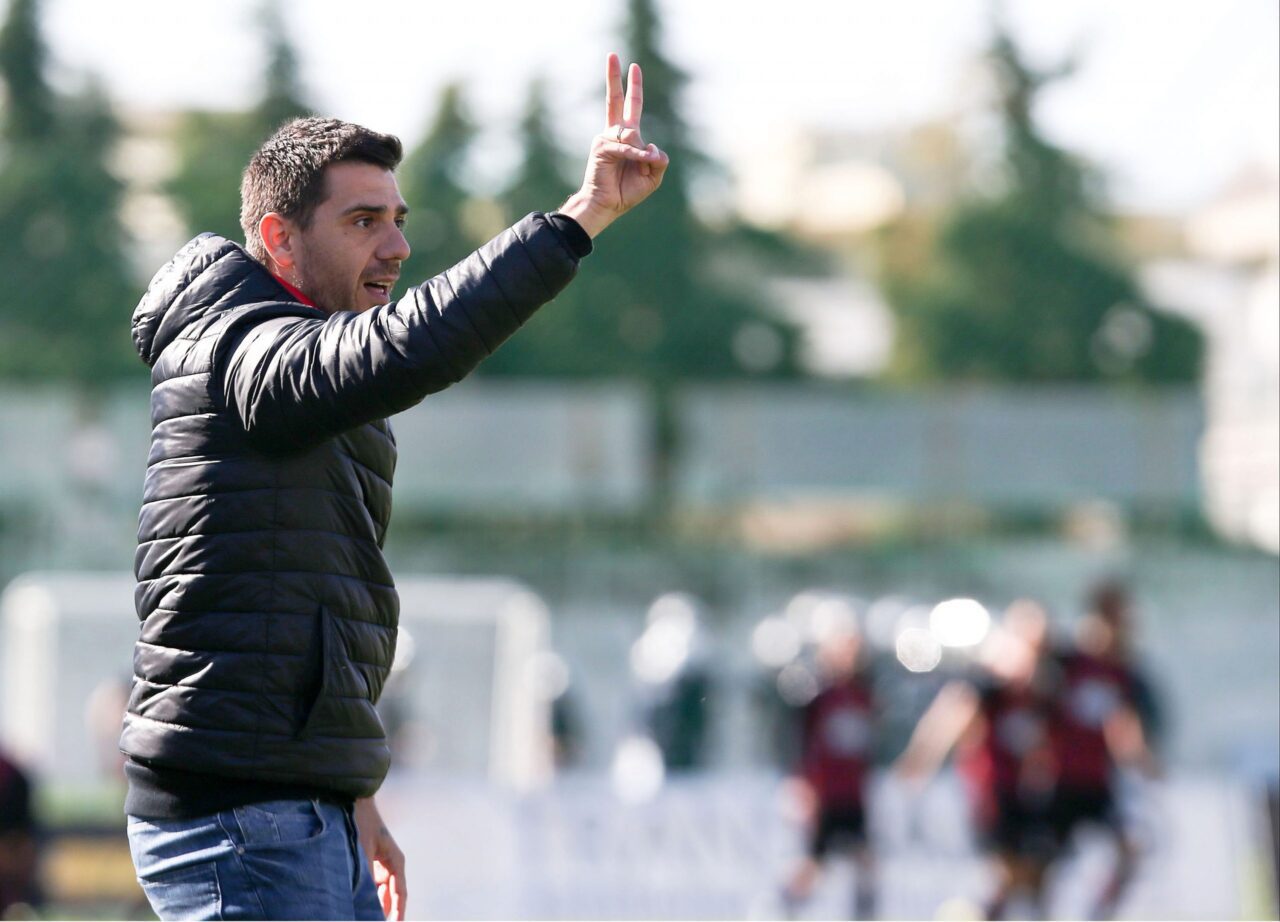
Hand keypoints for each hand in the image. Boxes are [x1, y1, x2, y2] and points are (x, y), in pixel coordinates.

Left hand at [354, 796, 405, 920]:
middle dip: (385, 911)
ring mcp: (381, 863)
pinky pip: (372, 884)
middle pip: (391, 895)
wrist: (352, 801)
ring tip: (366, 915)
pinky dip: (367, 895)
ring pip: (381, 891)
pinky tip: (358, 904)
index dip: (398, 911)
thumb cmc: (360, 822)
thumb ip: (366, 874)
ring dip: (375, 904)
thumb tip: (366, 897)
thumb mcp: (362, 849)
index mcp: (396, 860)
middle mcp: (392, 864)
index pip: (400, 892)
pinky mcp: (371, 862)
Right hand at [560, 53, 669, 237]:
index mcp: (627, 138)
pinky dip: (636, 155)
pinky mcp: (602, 147)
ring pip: (635, 134)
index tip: (633, 67)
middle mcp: (614, 134)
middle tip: (613, 55)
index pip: (631, 107)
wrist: (606, 205)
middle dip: (615, 77)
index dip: (634, 87)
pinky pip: (627, 146)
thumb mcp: (653, 175)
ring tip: (640, 168)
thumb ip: (659, 160)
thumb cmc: (626, 192)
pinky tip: (641, 160)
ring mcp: (606, 139)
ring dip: (643, 156)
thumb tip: (652, 146)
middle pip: (616, 100)